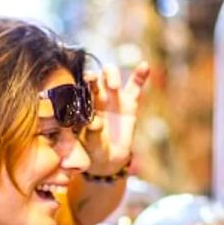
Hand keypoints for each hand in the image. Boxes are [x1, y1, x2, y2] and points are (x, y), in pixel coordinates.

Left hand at [82, 61, 149, 175]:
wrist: (109, 158)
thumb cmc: (95, 150)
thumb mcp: (92, 144)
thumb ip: (93, 132)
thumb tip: (94, 122)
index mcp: (83, 105)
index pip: (80, 89)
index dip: (78, 86)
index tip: (80, 86)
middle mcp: (97, 97)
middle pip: (95, 78)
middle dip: (94, 77)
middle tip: (93, 82)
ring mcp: (114, 98)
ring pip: (112, 77)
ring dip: (112, 75)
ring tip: (114, 85)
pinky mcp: (129, 102)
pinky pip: (135, 87)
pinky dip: (140, 75)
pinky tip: (145, 65)